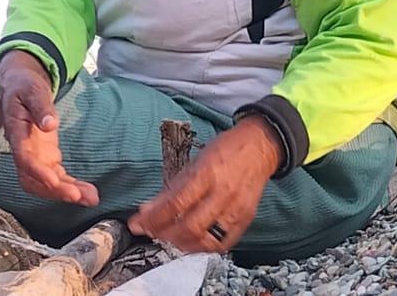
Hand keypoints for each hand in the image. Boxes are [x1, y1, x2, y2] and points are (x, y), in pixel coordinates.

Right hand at [0, 51, 98, 206]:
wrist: (20, 87)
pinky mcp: (45, 158)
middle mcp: (23, 150)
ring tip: (91, 199)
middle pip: (33, 179)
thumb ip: (40, 106)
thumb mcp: (32, 89)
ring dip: (66, 193)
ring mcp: (34, 156)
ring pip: (45, 183)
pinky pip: (57, 177)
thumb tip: (50, 124)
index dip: (37, 172)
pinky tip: (88, 193)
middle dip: (55, 191)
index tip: (54, 181)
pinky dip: (71, 186)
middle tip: (79, 197)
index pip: (23, 158)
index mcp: (16, 132)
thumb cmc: (25, 86)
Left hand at [128, 116, 282, 252]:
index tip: (138, 224)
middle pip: (189, 227)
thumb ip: (172, 188)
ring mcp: (236, 209)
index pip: (175, 204)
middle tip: (152, 232)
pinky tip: (191, 242)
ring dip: (182, 244)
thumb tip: (147, 210)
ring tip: (169, 237)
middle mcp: (223, 193)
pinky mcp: (245, 220)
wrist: (258, 148)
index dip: (153, 219)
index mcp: (207, 174)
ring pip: (205, 240)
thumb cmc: (224, 151)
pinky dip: (203, 247)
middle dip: (164, 234)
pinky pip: (222, 244)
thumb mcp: (194, 162)